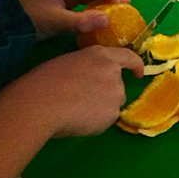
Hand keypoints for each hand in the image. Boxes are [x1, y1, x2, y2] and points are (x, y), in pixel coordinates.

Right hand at [12, 46, 143, 136]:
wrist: (40, 104)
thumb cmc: (44, 82)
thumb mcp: (68, 62)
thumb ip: (87, 68)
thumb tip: (91, 80)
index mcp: (100, 55)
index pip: (128, 57)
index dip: (135, 66)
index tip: (138, 73)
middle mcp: (113, 72)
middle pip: (118, 86)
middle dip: (105, 93)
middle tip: (81, 100)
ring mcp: (115, 93)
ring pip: (112, 104)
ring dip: (100, 107)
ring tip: (75, 110)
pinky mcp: (112, 114)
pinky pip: (106, 119)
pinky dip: (96, 121)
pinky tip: (78, 120)